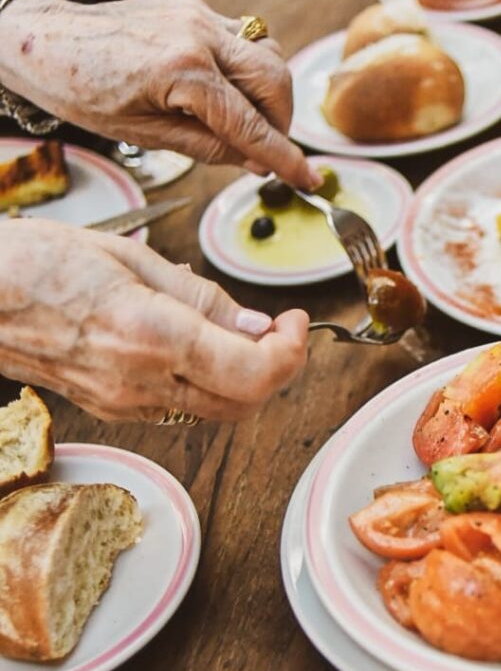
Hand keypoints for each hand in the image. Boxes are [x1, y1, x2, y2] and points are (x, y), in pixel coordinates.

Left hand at [0, 0, 320, 189]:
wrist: (42, 39)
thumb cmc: (81, 90)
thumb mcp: (144, 136)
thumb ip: (208, 148)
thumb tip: (256, 163)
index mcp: (182, 72)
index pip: (251, 125)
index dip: (284, 158)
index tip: (308, 181)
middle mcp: (198, 35)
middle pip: (275, 80)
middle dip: (282, 122)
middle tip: (269, 151)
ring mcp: (198, 14)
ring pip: (267, 53)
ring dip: (270, 94)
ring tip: (248, 122)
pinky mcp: (194, 7)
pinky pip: (244, 39)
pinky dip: (247, 70)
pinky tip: (227, 91)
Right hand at [0, 220, 308, 421]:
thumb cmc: (35, 263)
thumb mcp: (129, 259)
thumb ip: (201, 298)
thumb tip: (257, 326)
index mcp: (154, 335)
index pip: (256, 373)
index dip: (292, 352)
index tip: (295, 322)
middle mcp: (142, 381)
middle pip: (246, 402)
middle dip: (278, 367)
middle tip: (278, 328)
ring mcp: (124, 403)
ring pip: (217, 411)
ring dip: (246, 378)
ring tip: (240, 332)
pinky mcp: (110, 408)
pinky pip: (180, 407)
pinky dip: (207, 382)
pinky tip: (197, 346)